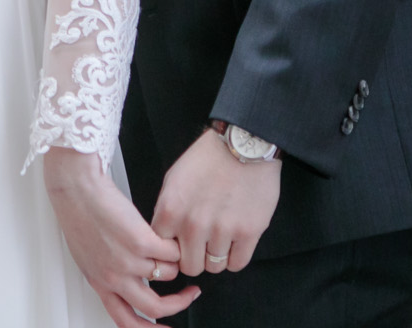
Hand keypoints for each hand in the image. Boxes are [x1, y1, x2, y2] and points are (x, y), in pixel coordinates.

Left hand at [42, 147, 197, 325]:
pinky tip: (170, 235)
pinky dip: (176, 245)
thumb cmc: (78, 214)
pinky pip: (172, 253)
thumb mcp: (88, 254)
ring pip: (168, 274)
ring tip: (170, 246)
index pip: (126, 321)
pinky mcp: (140, 241)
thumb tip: (130, 284)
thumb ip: (108, 273)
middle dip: (178, 304)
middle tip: (190, 294)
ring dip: (174, 262)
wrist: (74, 187)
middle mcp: (113, 277)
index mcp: (99, 282)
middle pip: (153, 308)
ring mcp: (127, 261)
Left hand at [151, 128, 281, 276]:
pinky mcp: (248, 233)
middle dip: (195, 258)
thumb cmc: (208, 159)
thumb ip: (167, 211)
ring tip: (220, 238)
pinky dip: (235, 257)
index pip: (163, 250)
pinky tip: (235, 242)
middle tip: (202, 246)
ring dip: (216, 256)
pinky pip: (237, 264)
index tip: (181, 244)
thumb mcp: (174, 179)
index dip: (172, 249)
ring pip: (214, 267)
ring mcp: (222, 230)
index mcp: (171, 210)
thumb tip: (166, 236)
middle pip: (189, 266)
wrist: (242, 146)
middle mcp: (193, 224)